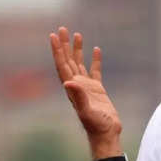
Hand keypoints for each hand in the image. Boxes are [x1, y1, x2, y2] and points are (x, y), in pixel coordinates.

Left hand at [49, 26, 123, 159]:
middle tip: (63, 28)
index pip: (62, 65)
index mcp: (72, 88)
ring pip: (79, 63)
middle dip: (64, 45)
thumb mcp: (87, 110)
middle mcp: (76, 85)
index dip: (57, 51)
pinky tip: (96, 50)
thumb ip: (78, 96)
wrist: (107, 132)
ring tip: (77, 34)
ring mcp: (87, 86)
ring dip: (77, 50)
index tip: (54, 36)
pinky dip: (94, 60)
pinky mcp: (97, 89)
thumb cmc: (96, 124)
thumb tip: (68, 82)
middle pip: (68, 61)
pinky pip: (94, 70)